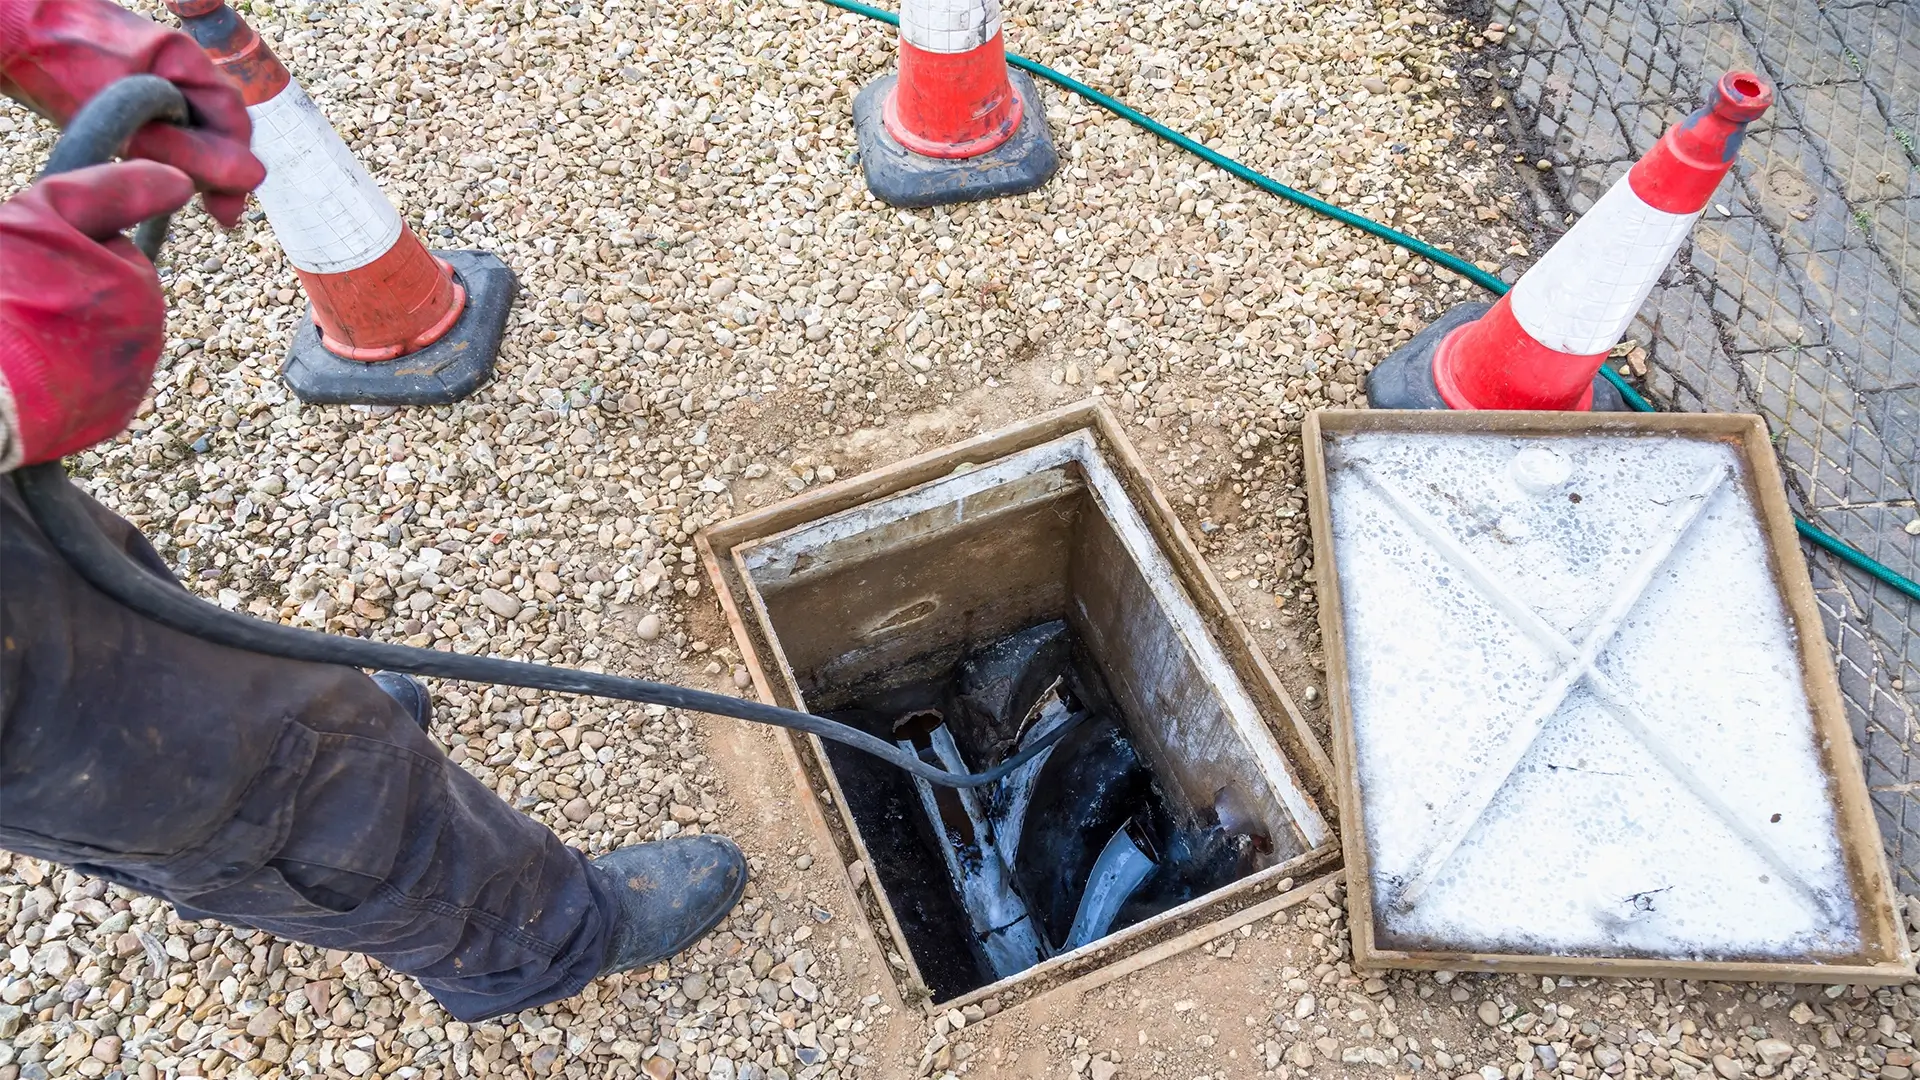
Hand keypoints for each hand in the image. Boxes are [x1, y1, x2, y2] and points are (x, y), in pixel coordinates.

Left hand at [0, 0, 264, 225]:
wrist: (15, 33)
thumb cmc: (62, 60)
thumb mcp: (129, 113)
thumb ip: (187, 146)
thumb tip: (250, 178)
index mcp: (188, 62)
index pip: (233, 122)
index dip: (236, 169)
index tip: (226, 212)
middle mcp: (182, 71)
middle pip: (218, 130)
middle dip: (215, 172)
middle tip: (215, 216)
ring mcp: (160, 81)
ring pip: (193, 134)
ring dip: (191, 167)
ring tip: (185, 199)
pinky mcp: (138, 96)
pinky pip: (168, 131)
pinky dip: (167, 157)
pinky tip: (160, 177)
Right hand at [0, 161, 194, 465]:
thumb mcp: (43, 214)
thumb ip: (114, 191)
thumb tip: (180, 180)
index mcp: (139, 285)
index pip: (114, 253)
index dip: (64, 252)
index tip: (30, 266)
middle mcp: (150, 336)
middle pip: (112, 299)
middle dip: (72, 295)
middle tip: (21, 303)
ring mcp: (134, 382)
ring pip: (104, 341)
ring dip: (69, 335)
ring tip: (22, 338)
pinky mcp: (112, 420)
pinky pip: (96, 385)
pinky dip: (68, 377)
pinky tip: (32, 372)